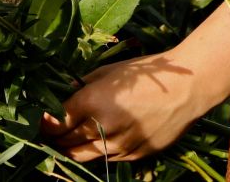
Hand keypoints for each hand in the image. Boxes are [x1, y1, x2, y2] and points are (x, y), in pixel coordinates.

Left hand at [41, 50, 217, 161]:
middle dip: (53, 139)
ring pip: (84, 157)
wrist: (187, 89)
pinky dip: (97, 153)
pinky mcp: (135, 155)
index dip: (45, 124)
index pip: (57, 122)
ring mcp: (120, 145)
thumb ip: (85, 85)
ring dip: (71, 151)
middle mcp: (103, 126)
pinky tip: (94, 144)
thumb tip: (65, 94)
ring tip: (64, 144)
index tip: (42, 121)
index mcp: (93, 100)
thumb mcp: (111, 71)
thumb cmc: (148, 74)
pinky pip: (107, 159)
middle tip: (49, 134)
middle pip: (66, 143)